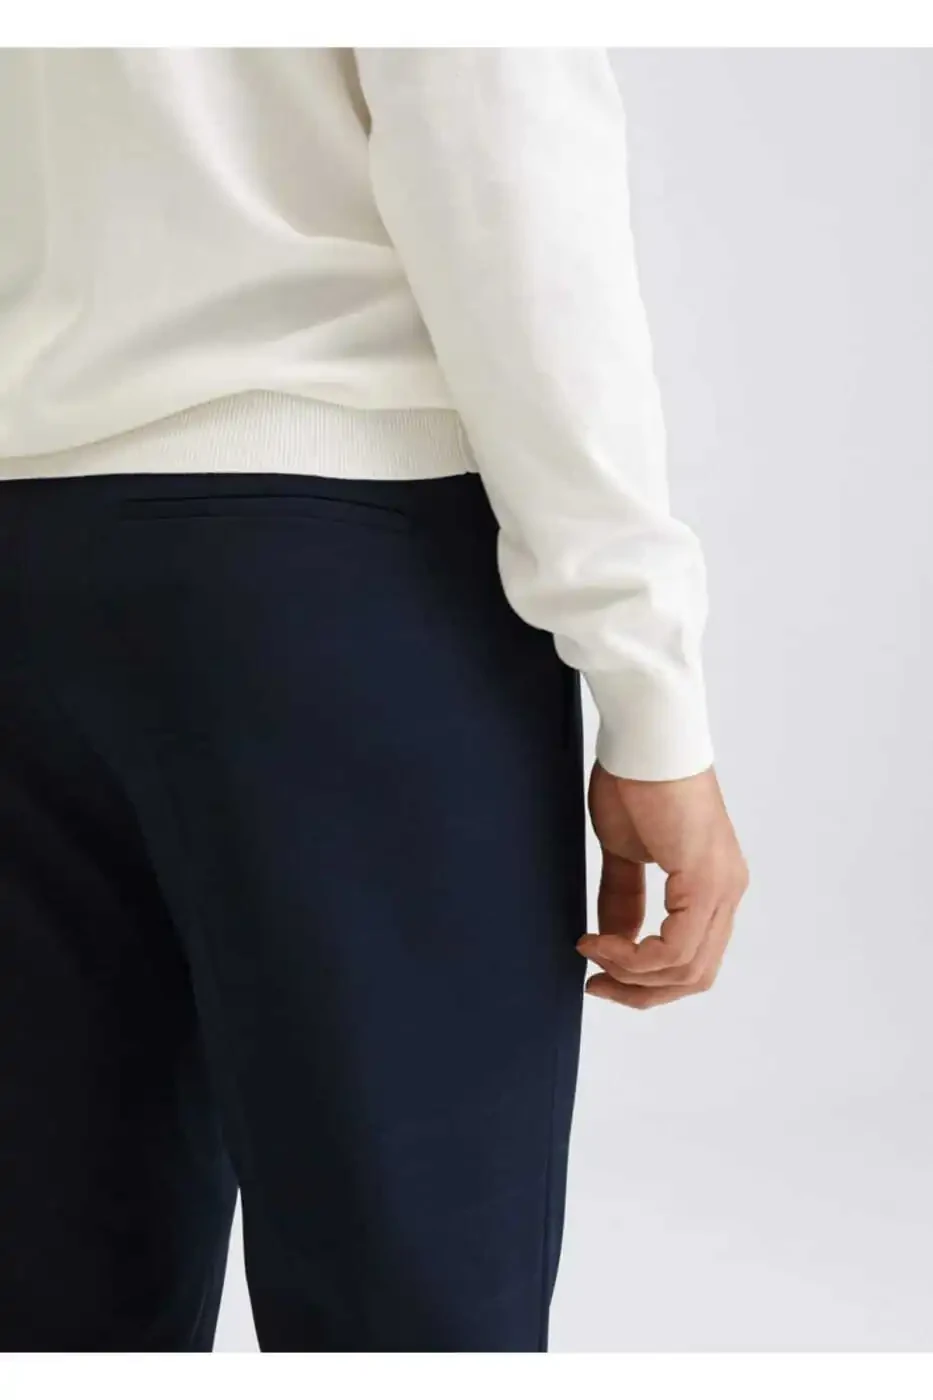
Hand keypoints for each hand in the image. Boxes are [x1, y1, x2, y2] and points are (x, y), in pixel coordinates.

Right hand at [577, 761, 747, 1009]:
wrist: (645, 739)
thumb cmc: (636, 779)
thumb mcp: (626, 852)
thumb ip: (624, 898)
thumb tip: (614, 939)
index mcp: (714, 883)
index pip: (692, 958)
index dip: (646, 979)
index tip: (598, 968)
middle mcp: (728, 889)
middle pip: (694, 975)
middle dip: (639, 990)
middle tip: (595, 982)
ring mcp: (721, 886)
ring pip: (686, 968)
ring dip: (632, 974)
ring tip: (594, 954)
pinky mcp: (705, 879)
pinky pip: (675, 947)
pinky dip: (633, 955)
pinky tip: (600, 941)